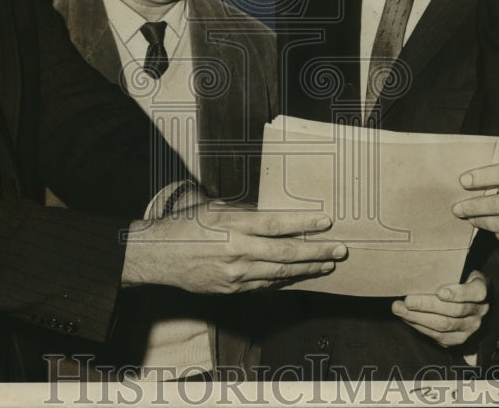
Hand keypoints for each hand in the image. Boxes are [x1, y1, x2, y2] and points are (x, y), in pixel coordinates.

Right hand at [121, 202, 346, 293]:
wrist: (158, 255)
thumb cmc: (186, 225)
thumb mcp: (215, 208)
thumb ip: (245, 213)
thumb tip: (273, 214)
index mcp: (233, 225)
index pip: (277, 225)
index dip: (304, 225)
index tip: (326, 223)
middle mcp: (237, 251)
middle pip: (285, 253)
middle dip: (317, 252)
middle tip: (340, 249)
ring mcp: (235, 274)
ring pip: (279, 274)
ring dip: (306, 269)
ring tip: (327, 264)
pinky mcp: (230, 289)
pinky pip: (264, 285)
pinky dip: (284, 281)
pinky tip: (298, 276)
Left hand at [391, 270, 488, 346]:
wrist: (466, 299)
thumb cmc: (456, 278)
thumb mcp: (458, 269)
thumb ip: (447, 269)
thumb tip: (421, 264)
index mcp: (482, 289)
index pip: (476, 292)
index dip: (458, 293)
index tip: (439, 292)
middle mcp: (480, 311)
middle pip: (454, 311)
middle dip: (427, 306)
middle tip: (407, 300)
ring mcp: (470, 328)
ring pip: (445, 326)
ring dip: (418, 318)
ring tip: (399, 309)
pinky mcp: (459, 339)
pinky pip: (439, 337)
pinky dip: (420, 327)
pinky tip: (406, 318)